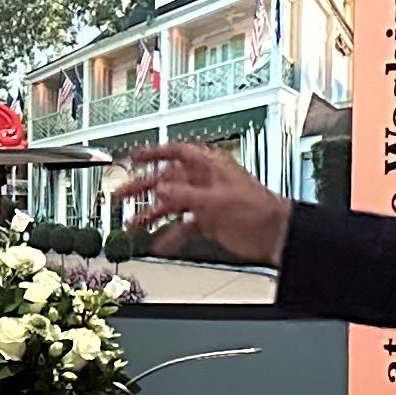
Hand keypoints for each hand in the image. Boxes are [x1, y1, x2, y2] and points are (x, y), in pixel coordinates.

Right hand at [106, 139, 287, 264]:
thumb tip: (160, 188)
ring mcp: (204, 200)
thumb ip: (185, 194)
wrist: (274, 233)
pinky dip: (170, 234)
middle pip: (166, 179)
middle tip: (121, 194)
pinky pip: (182, 226)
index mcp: (209, 166)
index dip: (153, 153)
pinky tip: (158, 243)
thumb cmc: (257, 209)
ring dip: (152, 213)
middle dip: (142, 186)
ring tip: (133, 224)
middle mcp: (204, 180)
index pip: (176, 151)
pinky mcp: (207, 220)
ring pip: (171, 204)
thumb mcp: (216, 199)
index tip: (133, 157)